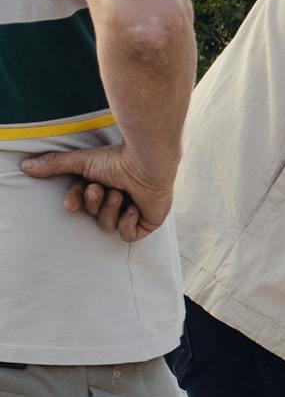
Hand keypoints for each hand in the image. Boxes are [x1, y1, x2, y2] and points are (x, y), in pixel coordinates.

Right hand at [19, 141, 174, 241]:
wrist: (146, 165)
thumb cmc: (116, 160)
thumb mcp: (80, 162)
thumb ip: (55, 165)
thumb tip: (25, 166)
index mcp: (101, 186)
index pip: (80, 204)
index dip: (75, 204)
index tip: (71, 203)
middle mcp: (115, 199)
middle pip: (93, 215)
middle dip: (94, 203)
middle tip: (100, 189)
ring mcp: (131, 212)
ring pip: (108, 225)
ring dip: (111, 209)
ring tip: (120, 193)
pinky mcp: (145, 223)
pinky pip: (128, 236)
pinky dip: (127, 222)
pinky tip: (134, 208)